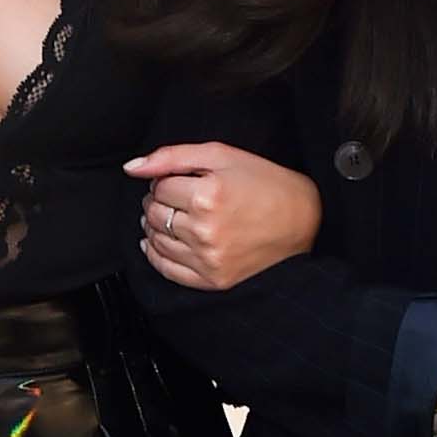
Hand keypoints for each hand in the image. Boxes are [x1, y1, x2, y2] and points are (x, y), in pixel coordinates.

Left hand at [126, 142, 322, 288]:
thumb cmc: (267, 184)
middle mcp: (205, 231)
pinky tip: (158, 242)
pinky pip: (166, 269)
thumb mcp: (223, 156)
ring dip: (155, 226)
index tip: (179, 181)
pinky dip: (155, 254)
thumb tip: (131, 168)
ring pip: (155, 240)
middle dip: (158, 202)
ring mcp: (208, 259)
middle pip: (154, 214)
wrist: (305, 220)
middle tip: (176, 197)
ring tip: (173, 216)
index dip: (164, 181)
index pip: (158, 187)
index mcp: (208, 196)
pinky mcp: (212, 281)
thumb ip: (172, 157)